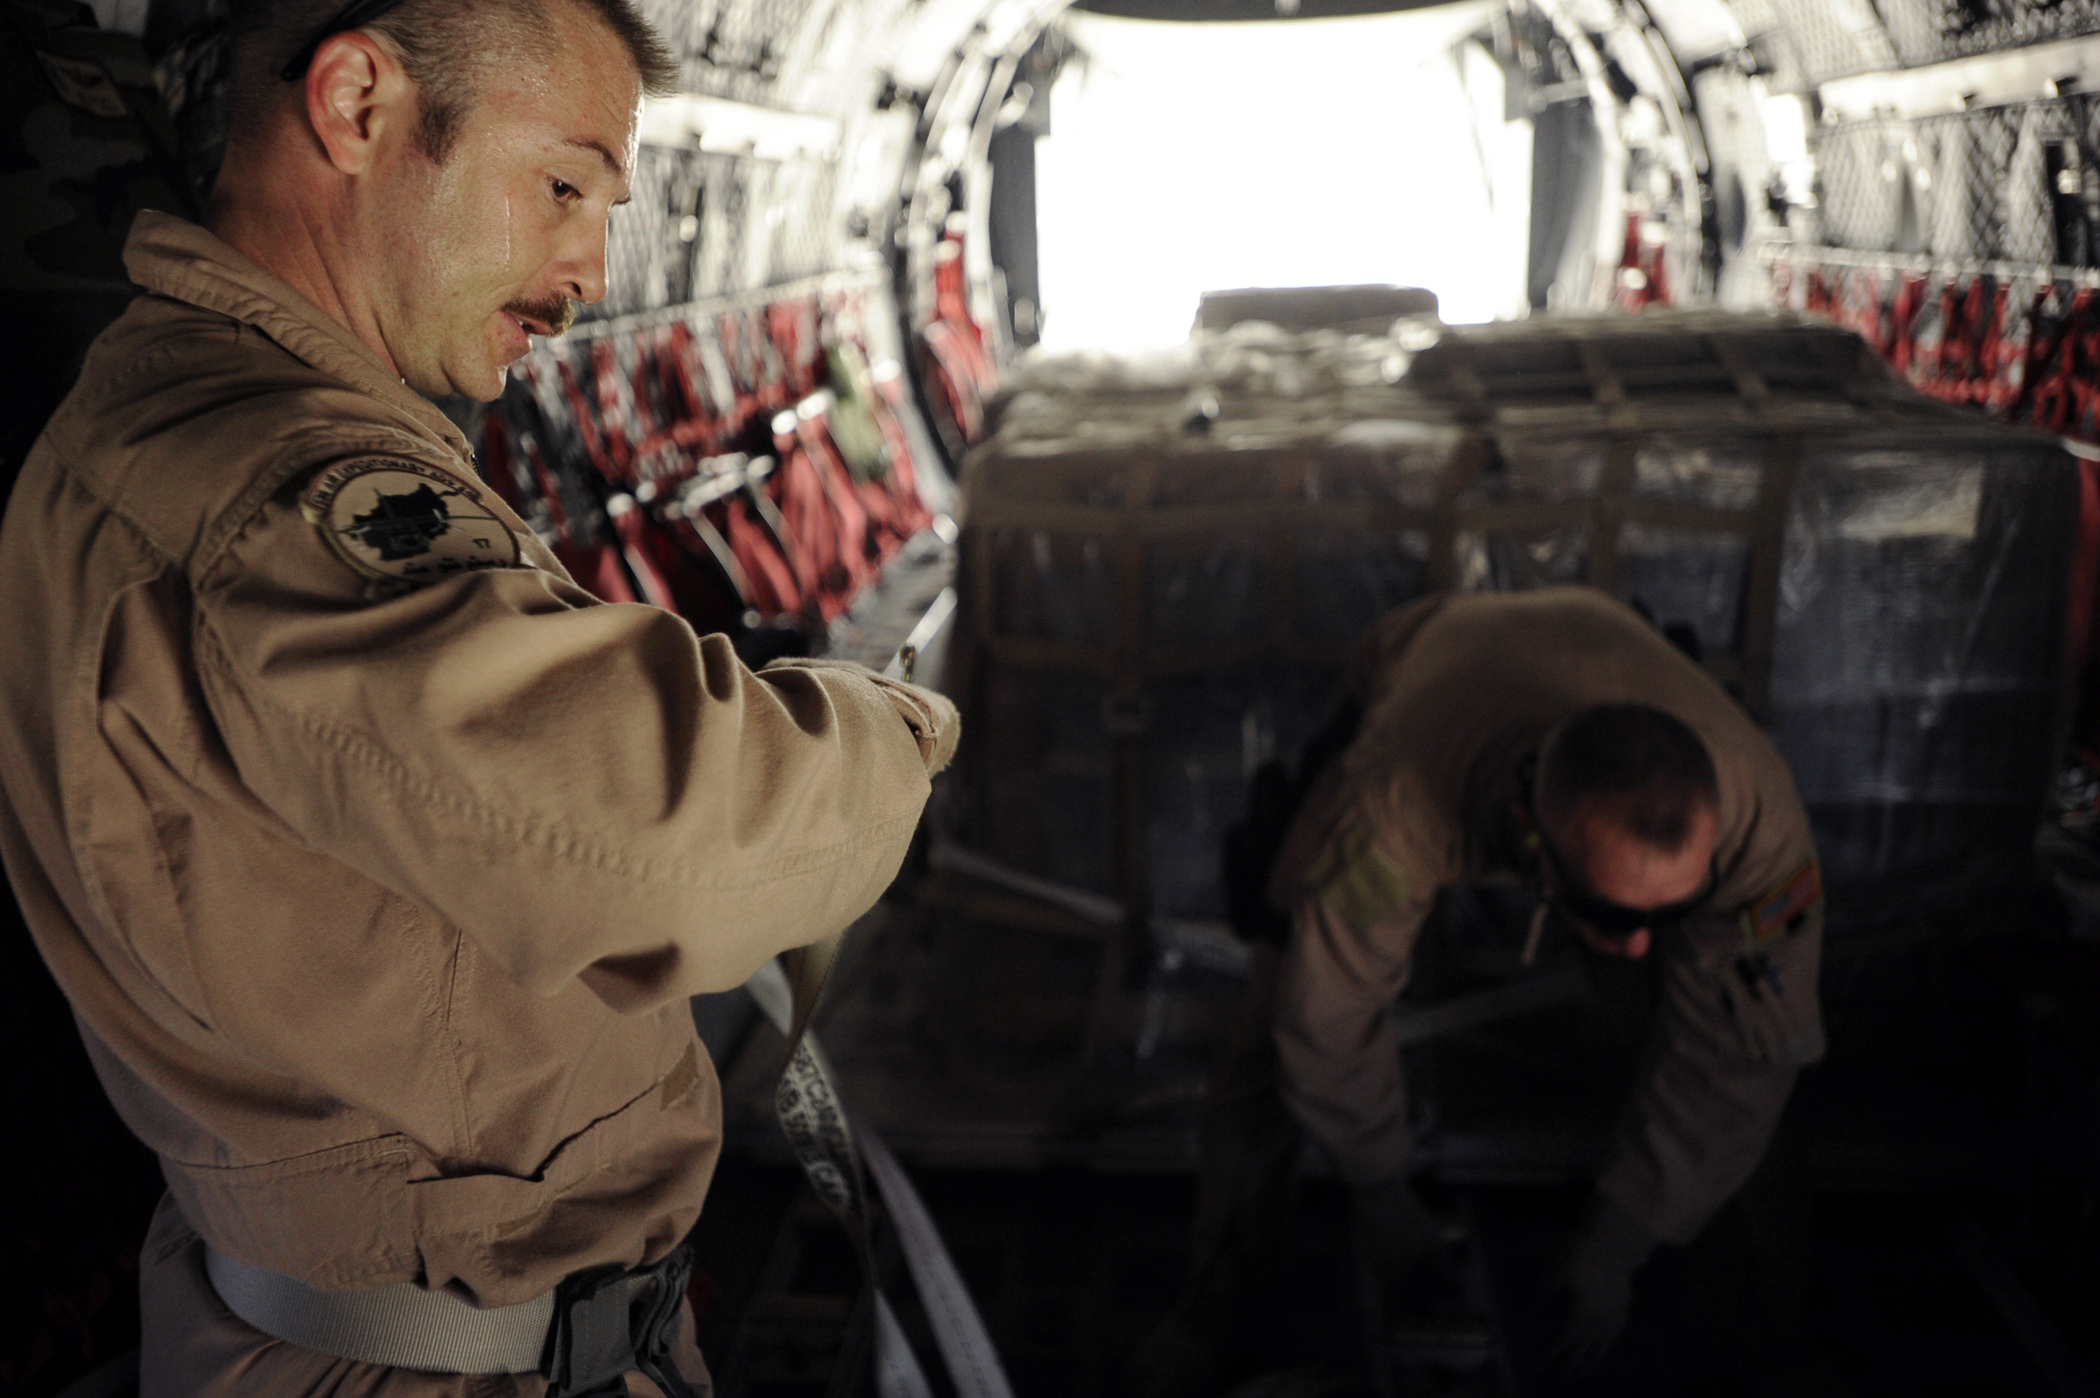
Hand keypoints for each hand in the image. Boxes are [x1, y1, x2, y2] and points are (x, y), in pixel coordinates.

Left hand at [1542, 1198, 1656, 1378]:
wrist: (1615, 1241)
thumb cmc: (1580, 1253)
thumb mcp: (1554, 1270)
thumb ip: (1544, 1294)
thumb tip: (1535, 1314)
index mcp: (1581, 1314)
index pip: (1563, 1339)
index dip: (1551, 1351)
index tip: (1541, 1361)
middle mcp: (1599, 1321)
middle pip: (1583, 1348)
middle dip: (1570, 1364)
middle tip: (1562, 1379)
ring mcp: (1614, 1315)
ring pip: (1601, 1344)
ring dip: (1591, 1359)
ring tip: (1584, 1372)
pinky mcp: (1623, 1306)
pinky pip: (1615, 1333)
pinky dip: (1607, 1343)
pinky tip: (1604, 1345)